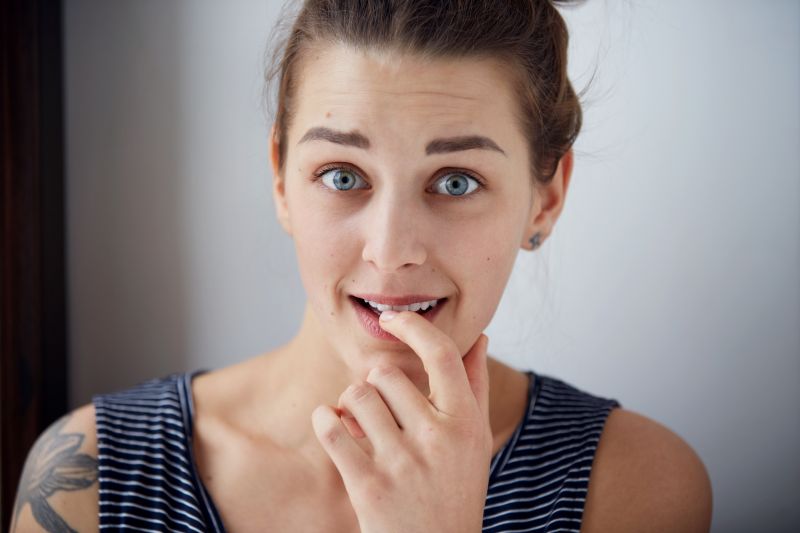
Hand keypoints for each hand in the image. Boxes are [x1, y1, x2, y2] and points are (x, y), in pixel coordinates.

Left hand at [311, 310, 491, 532]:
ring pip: (356, 396)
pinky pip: (331, 428)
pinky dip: (324, 419)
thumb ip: (475, 386)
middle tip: (379, 405)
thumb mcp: (476, 441)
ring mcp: (400, 462)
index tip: (392, 319)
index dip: (412, 328)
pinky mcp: (367, 485)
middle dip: (374, 385)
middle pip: (385, 375)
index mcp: (464, 423)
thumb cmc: (456, 490)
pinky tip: (333, 425)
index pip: (441, 354)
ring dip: (350, 404)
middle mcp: (436, 438)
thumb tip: (479, 336)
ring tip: (358, 421)